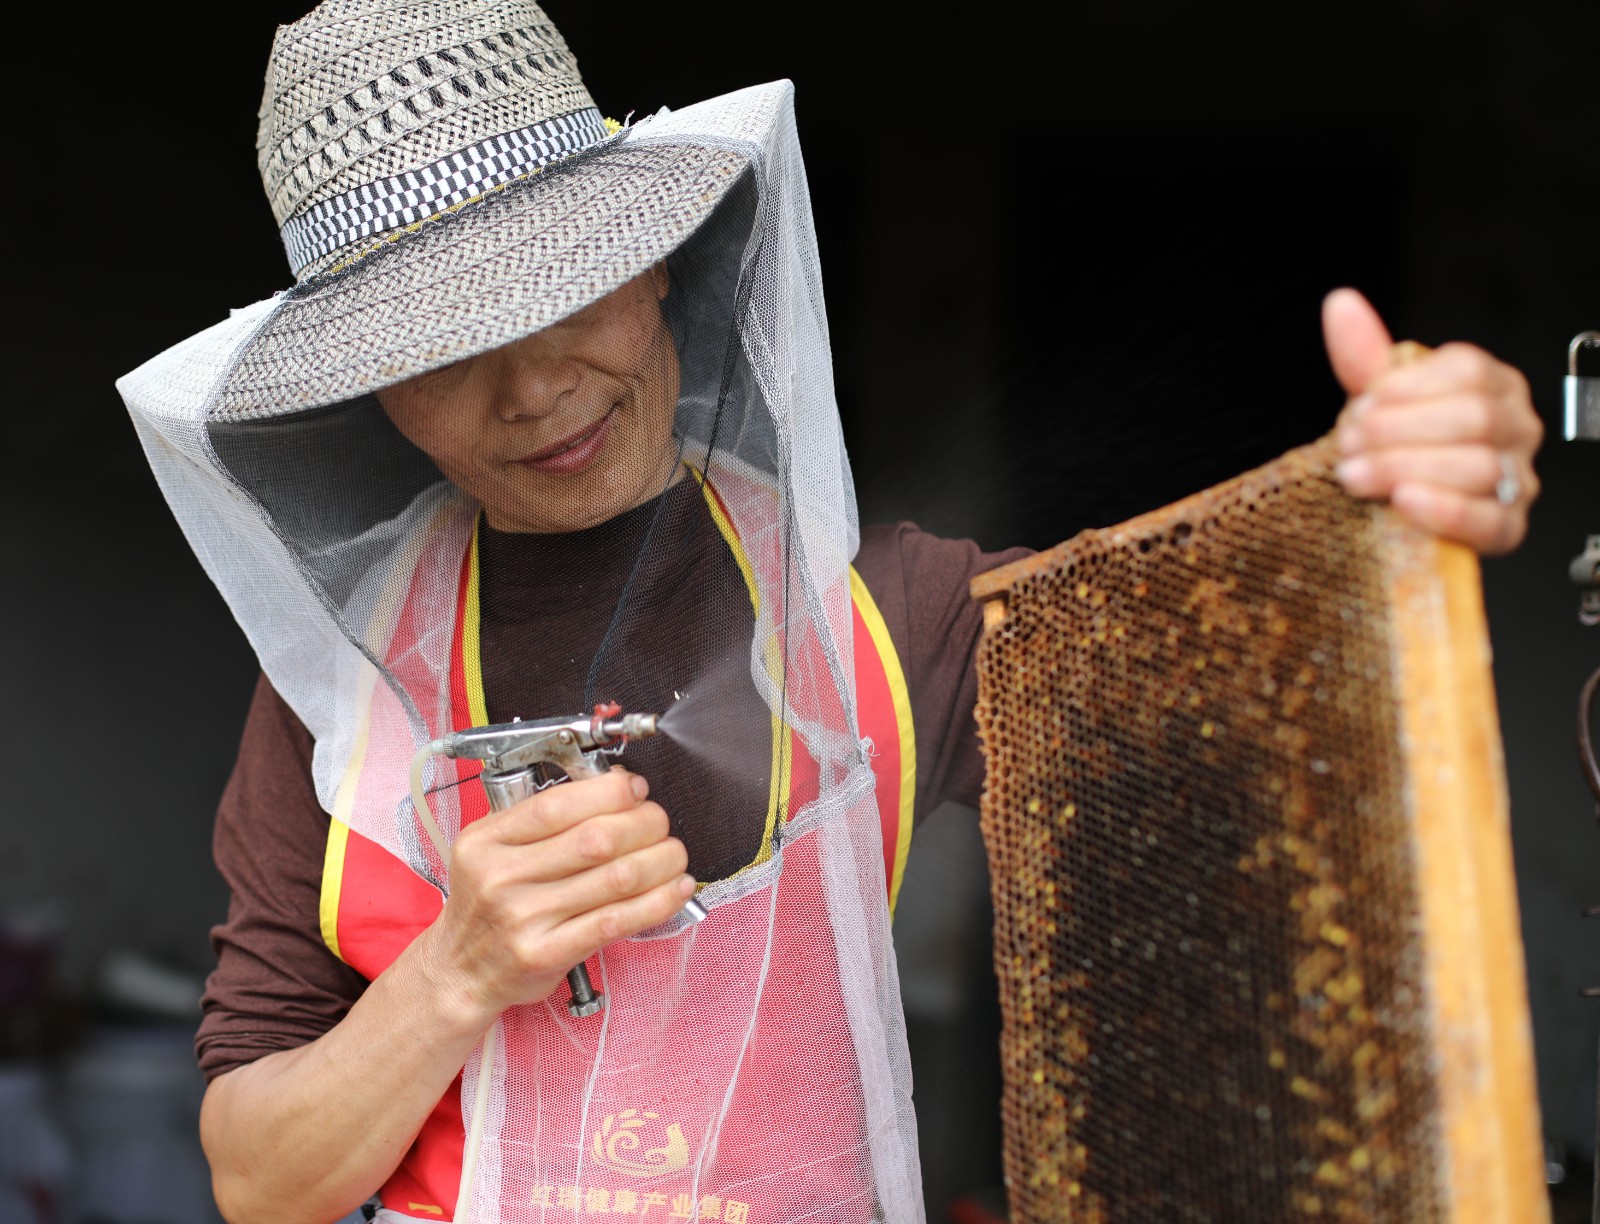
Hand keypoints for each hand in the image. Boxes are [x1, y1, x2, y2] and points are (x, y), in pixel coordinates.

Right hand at [419, 768, 693, 1023]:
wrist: (458, 972)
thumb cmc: (486, 904)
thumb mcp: (491, 849)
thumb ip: (541, 819)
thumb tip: (616, 786)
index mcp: (486, 841)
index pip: (557, 803)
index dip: (609, 792)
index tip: (636, 789)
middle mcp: (500, 877)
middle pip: (595, 839)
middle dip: (645, 823)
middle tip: (660, 823)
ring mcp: (523, 919)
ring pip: (614, 879)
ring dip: (659, 861)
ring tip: (674, 854)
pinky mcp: (546, 954)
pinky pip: (615, 921)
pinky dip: (656, 902)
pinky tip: (675, 890)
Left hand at [1322, 287, 1541, 554]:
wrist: (1398, 508)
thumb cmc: (1399, 447)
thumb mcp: (1380, 401)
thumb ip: (1364, 355)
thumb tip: (1340, 304)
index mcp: (1493, 385)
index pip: (1469, 372)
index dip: (1407, 389)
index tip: (1361, 406)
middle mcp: (1515, 427)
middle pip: (1474, 418)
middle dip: (1399, 431)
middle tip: (1349, 445)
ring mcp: (1517, 480)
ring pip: (1478, 467)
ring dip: (1405, 469)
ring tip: (1356, 475)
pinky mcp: (1508, 527)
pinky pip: (1489, 521)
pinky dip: (1444, 510)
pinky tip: (1404, 501)